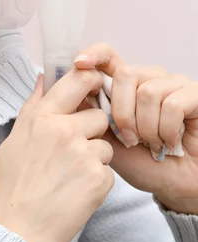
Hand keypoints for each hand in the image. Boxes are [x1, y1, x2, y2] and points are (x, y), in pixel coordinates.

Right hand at [0, 69, 113, 241]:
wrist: (18, 228)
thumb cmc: (13, 183)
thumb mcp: (15, 137)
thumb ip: (33, 105)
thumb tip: (43, 77)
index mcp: (43, 117)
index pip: (78, 80)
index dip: (92, 78)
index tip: (95, 84)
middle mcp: (65, 131)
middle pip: (99, 115)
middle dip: (91, 130)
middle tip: (73, 148)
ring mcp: (83, 155)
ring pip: (106, 144)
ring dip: (94, 157)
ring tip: (70, 174)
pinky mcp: (98, 179)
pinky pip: (108, 170)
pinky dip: (96, 180)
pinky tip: (76, 190)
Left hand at [74, 43, 197, 213]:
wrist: (173, 186)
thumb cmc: (141, 163)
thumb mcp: (104, 138)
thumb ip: (87, 112)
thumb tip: (57, 87)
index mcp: (126, 84)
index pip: (108, 55)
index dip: (94, 54)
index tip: (79, 64)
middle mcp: (150, 77)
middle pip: (125, 74)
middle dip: (122, 112)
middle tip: (129, 138)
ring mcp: (174, 83)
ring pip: (148, 92)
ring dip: (146, 127)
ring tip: (151, 144)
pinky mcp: (194, 95)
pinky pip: (172, 105)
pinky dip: (166, 131)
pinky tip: (168, 143)